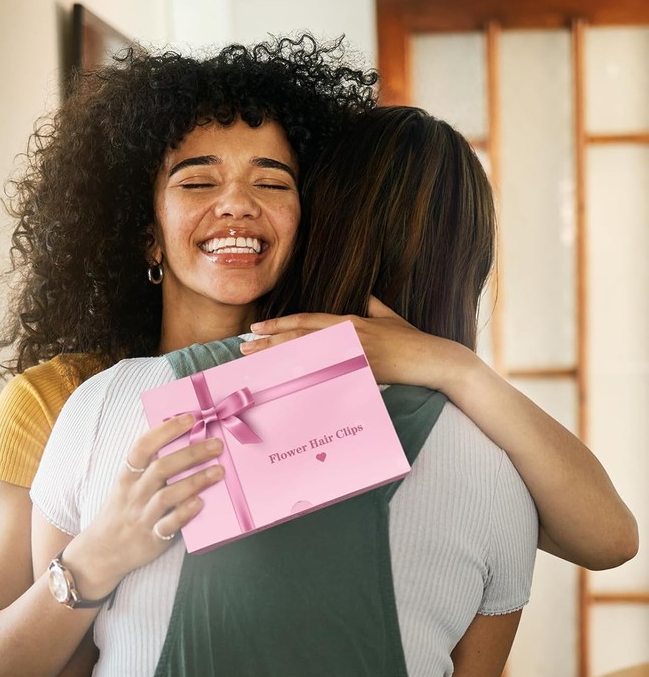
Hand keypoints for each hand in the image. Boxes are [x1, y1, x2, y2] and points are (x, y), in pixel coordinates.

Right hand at [82, 415, 224, 587]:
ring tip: (219, 472)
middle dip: (191, 454)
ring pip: (168, 495)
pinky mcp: (152, 539)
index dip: (165, 430)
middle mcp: (134, 494)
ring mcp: (142, 516)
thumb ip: (147, 466)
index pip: (143, 447)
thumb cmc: (121, 511)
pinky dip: (185, 513)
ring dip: (195, 481)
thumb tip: (179, 440)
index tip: (190, 419)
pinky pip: (169, 525)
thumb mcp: (126, 485)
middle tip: (217, 445)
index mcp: (127, 476)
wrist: (102, 551)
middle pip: (161, 468)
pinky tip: (200, 503)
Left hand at [243, 297, 471, 390]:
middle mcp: (346, 333)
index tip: (258, 328)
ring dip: (277, 357)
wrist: (434, 359)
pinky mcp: (359, 369)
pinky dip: (301, 376)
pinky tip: (282, 380)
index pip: (306, 320)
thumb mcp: (391, 318)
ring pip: (305, 353)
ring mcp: (351, 351)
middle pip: (298, 336)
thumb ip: (375, 307)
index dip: (279, 324)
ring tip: (253, 360)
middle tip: (243, 345)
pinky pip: (323, 373)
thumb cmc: (413, 341)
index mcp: (350, 320)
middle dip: (269, 341)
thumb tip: (367, 296)